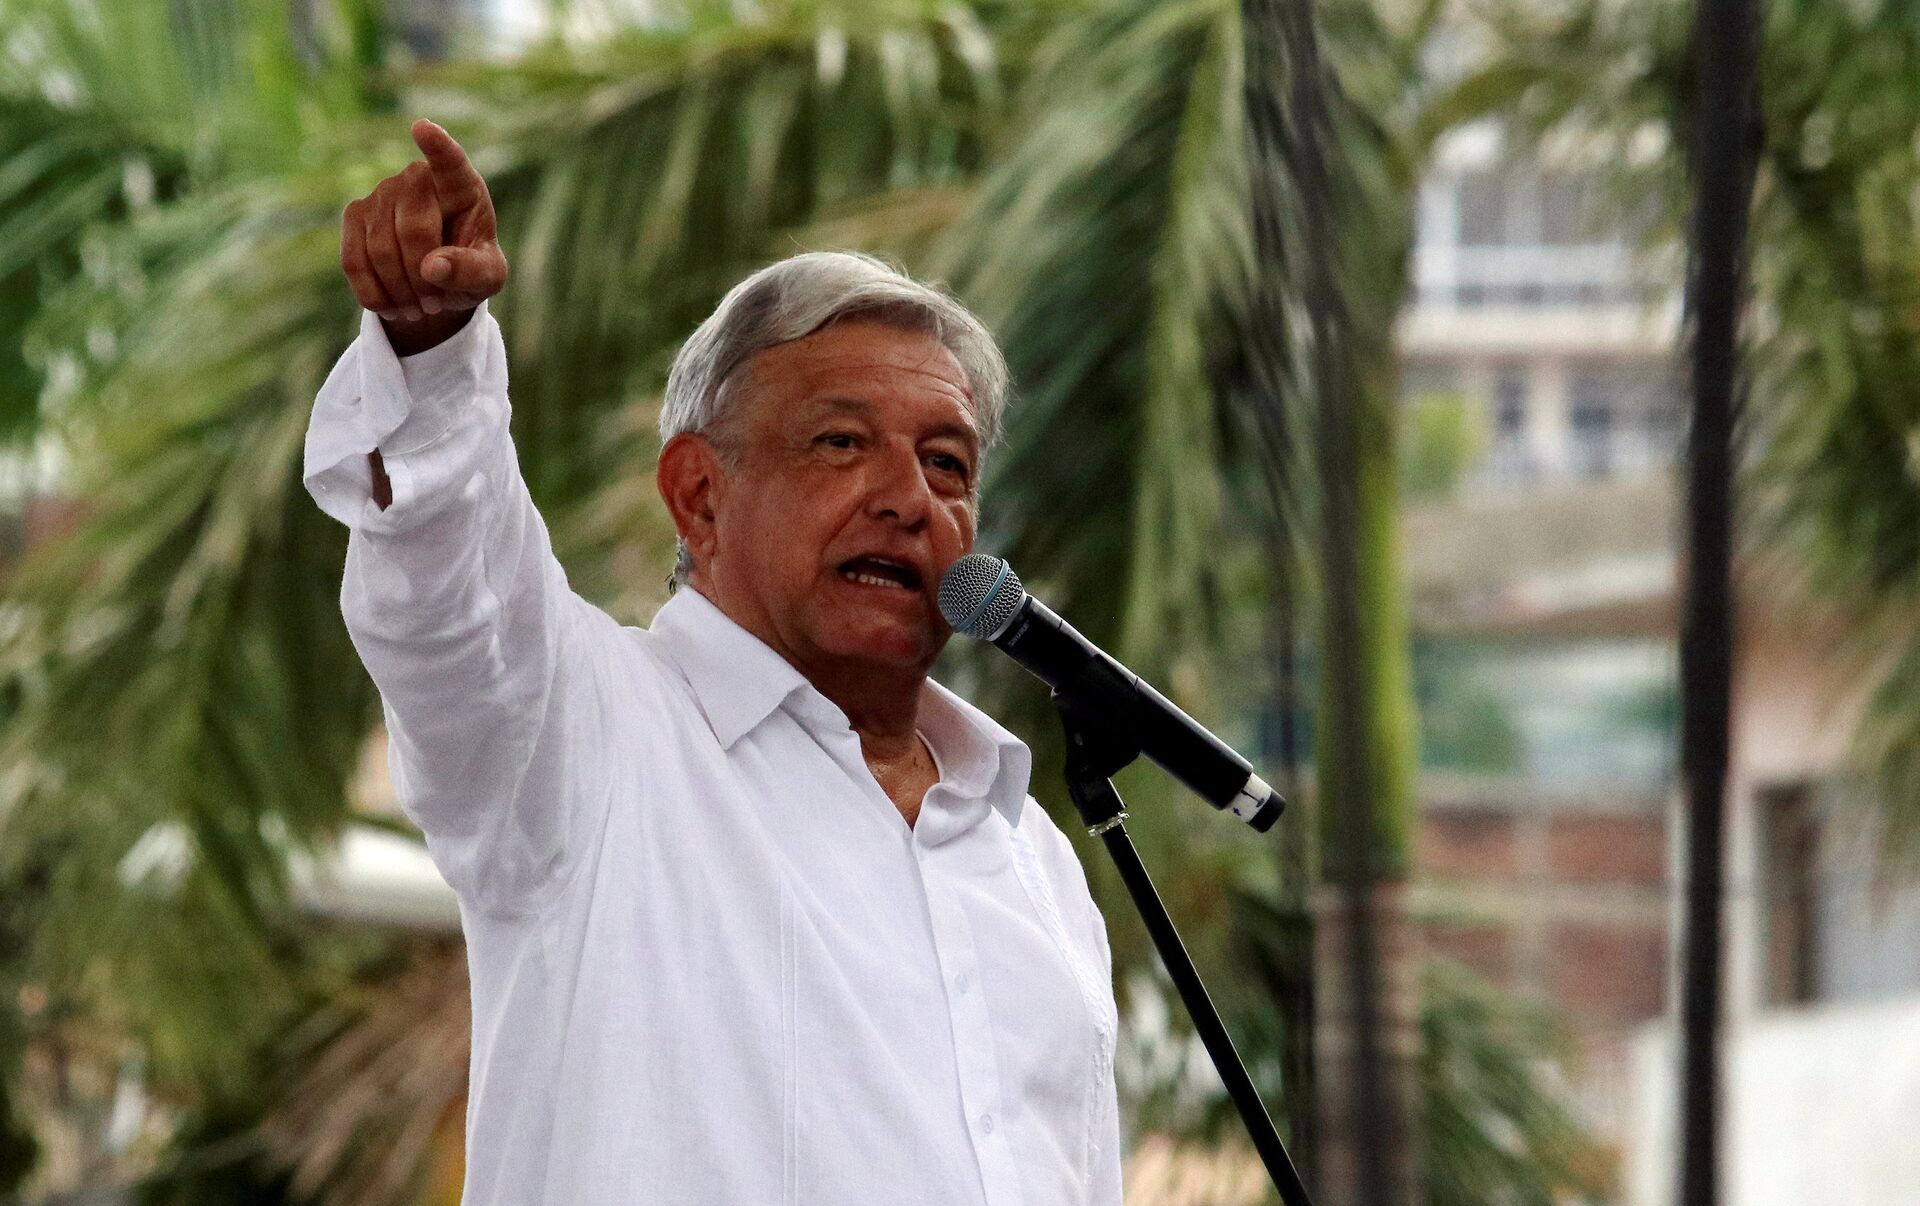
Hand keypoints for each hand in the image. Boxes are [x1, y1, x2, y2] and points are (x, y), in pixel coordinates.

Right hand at [341, 118, 508, 350]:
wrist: (437, 277)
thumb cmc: (472, 267)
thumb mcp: (488, 277)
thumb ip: (471, 271)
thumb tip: (432, 268)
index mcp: (461, 186)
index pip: (449, 162)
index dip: (437, 147)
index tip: (423, 127)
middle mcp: (417, 179)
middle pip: (412, 231)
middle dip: (422, 278)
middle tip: (434, 306)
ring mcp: (381, 192)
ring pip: (379, 249)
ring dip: (399, 291)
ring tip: (418, 309)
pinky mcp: (354, 214)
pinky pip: (353, 260)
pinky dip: (373, 293)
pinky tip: (391, 307)